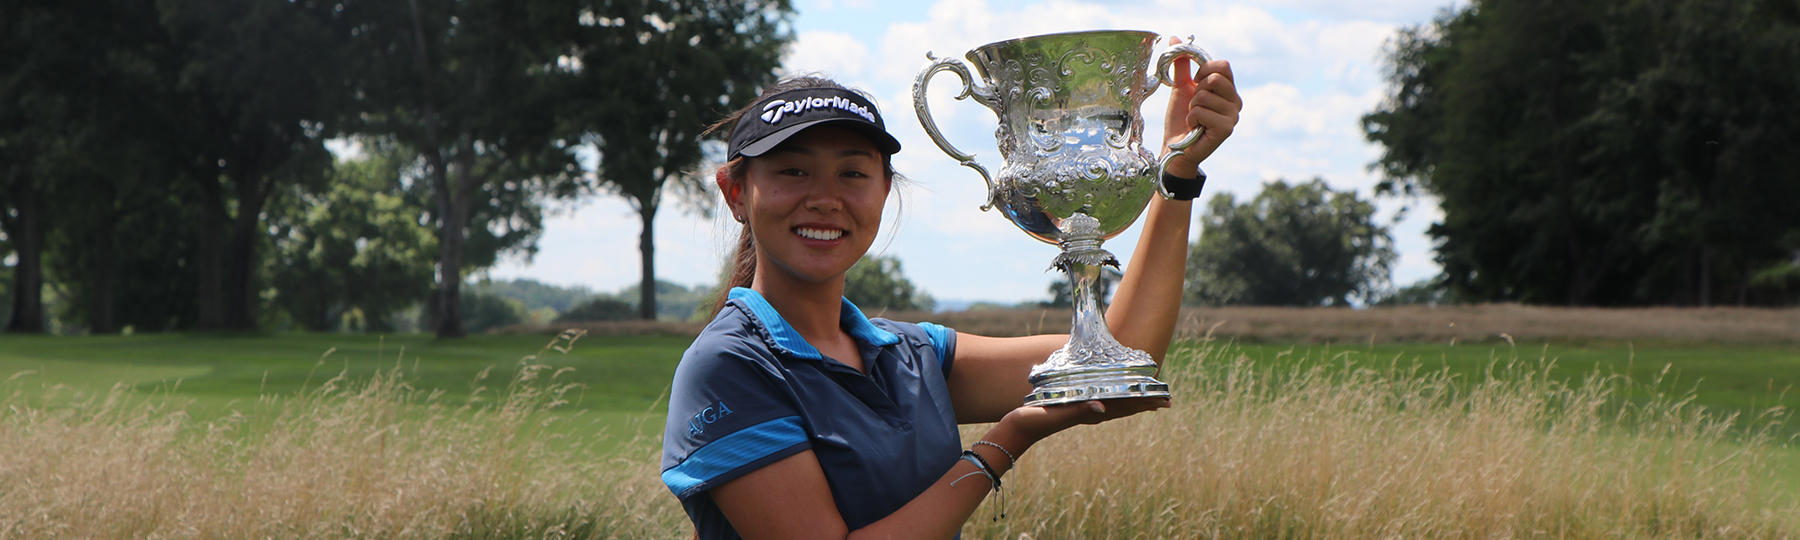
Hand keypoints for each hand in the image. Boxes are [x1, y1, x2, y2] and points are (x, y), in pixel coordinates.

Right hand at [1000, 396, 1171, 444]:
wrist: (1018, 429)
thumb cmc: (1038, 420)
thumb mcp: (1059, 414)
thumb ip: (1080, 409)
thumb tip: (1102, 407)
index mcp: (1092, 413)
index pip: (1125, 407)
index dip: (1145, 403)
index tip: (1165, 401)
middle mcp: (1091, 412)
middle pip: (1124, 406)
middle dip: (1144, 402)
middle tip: (1165, 398)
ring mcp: (1082, 410)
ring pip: (1114, 405)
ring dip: (1131, 400)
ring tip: (1146, 396)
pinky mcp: (1073, 407)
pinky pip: (1100, 401)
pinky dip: (1112, 397)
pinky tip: (1112, 395)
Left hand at [1162, 36, 1240, 176]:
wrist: (1174, 147)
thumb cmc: (1180, 119)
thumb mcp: (1180, 88)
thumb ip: (1181, 65)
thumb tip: (1174, 38)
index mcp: (1228, 90)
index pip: (1222, 65)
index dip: (1203, 70)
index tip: (1195, 83)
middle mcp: (1236, 102)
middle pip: (1215, 77)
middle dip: (1196, 90)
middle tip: (1194, 104)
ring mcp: (1233, 116)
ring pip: (1204, 95)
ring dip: (1191, 107)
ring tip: (1194, 118)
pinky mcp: (1226, 129)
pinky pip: (1201, 111)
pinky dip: (1192, 118)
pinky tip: (1195, 128)